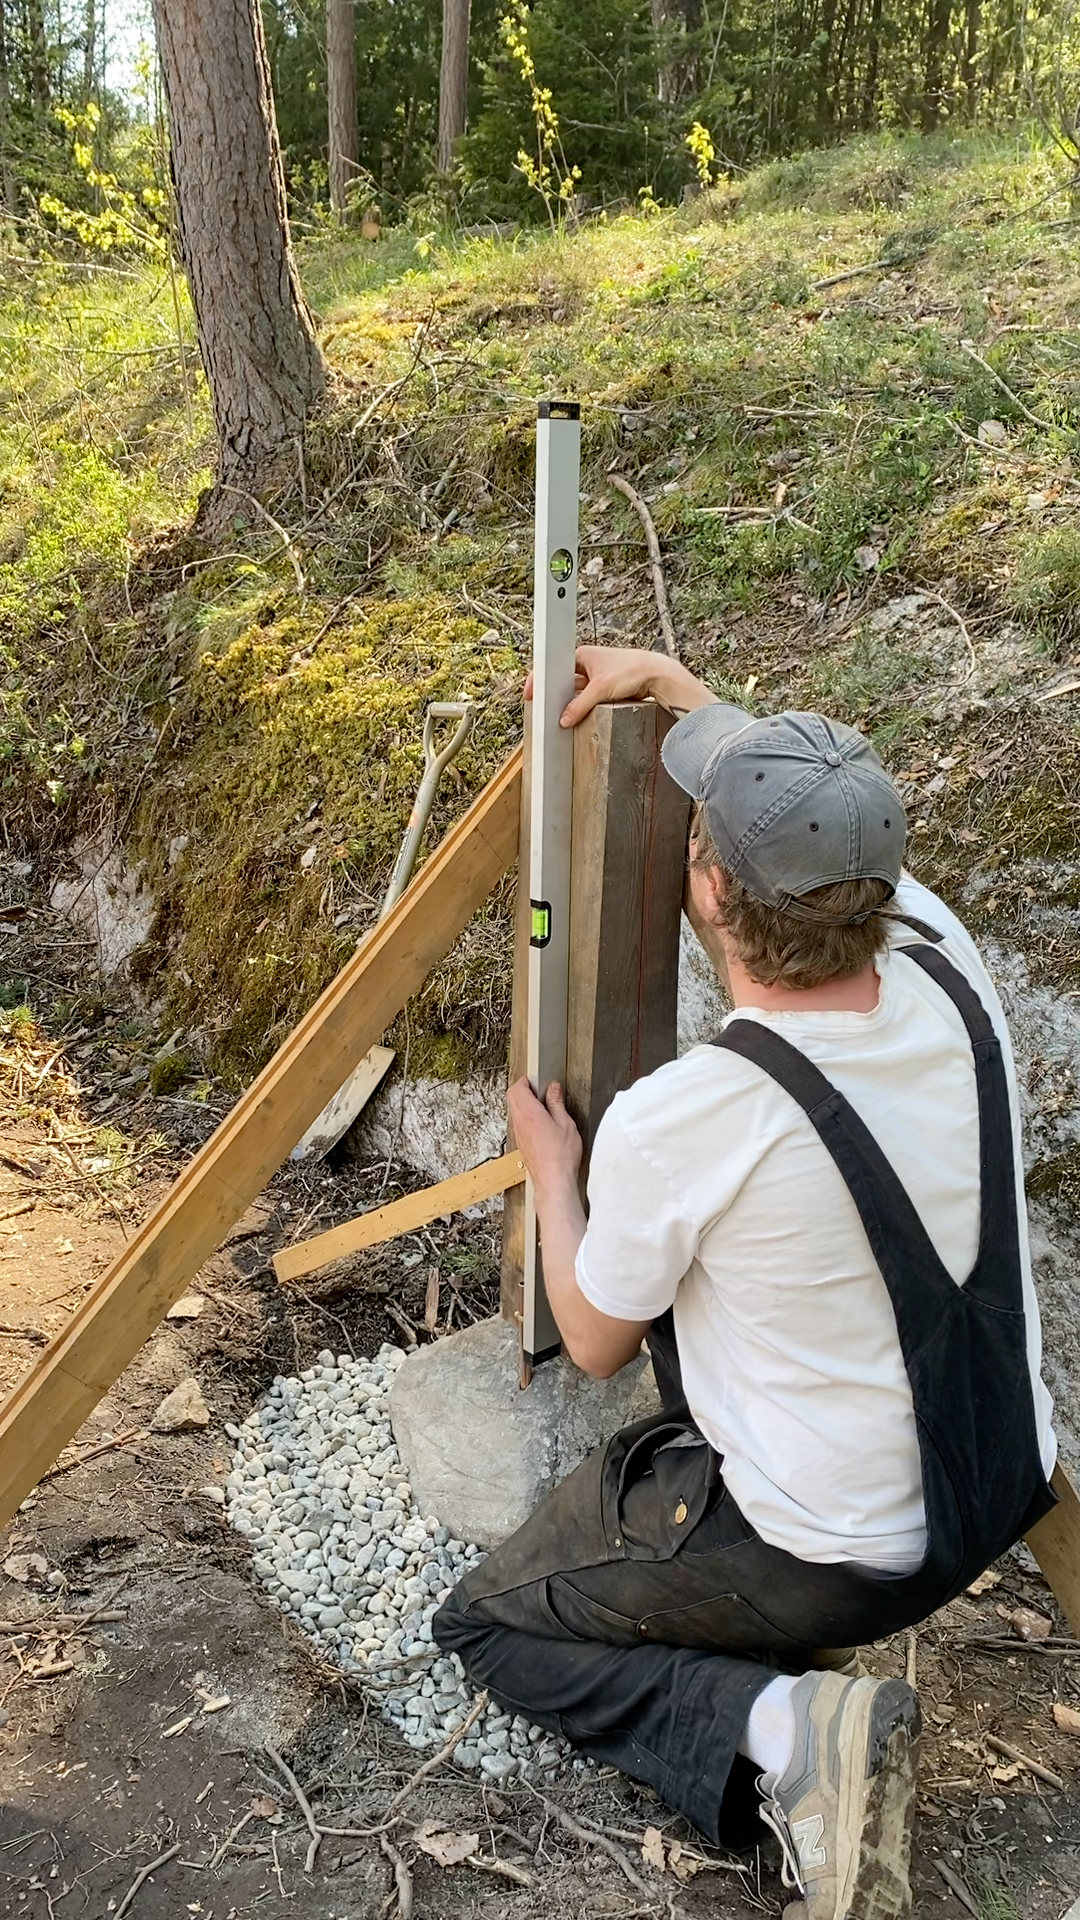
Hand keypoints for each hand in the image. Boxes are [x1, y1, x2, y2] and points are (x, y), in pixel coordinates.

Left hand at [507, 1078, 582, 1194]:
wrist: (553, 1181)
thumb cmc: (561, 1156)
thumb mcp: (566, 1124)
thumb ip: (557, 1103)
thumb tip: (553, 1089)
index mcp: (529, 1113)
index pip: (517, 1088)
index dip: (526, 1080)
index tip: (538, 1080)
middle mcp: (520, 1122)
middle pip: (511, 1097)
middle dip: (523, 1090)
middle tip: (540, 1090)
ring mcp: (518, 1133)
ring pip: (514, 1110)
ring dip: (524, 1103)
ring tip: (544, 1106)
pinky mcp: (521, 1143)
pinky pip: (518, 1122)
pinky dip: (526, 1116)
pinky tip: (542, 1122)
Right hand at [525, 646, 715, 727]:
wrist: (657, 675)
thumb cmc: (631, 670)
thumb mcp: (600, 689)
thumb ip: (579, 706)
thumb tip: (564, 720)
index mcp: (581, 654)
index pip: (552, 667)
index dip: (539, 681)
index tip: (530, 694)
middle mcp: (587, 663)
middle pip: (562, 681)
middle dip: (555, 694)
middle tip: (544, 708)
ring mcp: (596, 676)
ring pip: (575, 691)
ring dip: (570, 702)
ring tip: (560, 713)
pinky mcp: (605, 687)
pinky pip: (586, 698)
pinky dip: (581, 706)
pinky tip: (576, 715)